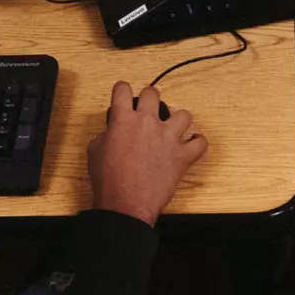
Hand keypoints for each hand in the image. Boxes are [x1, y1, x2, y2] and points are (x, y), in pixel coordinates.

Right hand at [87, 81, 207, 225]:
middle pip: (153, 93)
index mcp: (123, 120)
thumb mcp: (95, 151)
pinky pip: (200, 143)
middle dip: (150, 99)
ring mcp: (167, 138)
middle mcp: (147, 123)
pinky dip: (197, 144)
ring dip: (178, 121)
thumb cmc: (108, 182)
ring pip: (184, 114)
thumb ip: (106, 134)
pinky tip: (191, 146)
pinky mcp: (182, 156)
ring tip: (173, 129)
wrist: (124, 205)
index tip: (124, 94)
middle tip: (148, 110)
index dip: (122, 90)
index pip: (122, 89)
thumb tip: (112, 131)